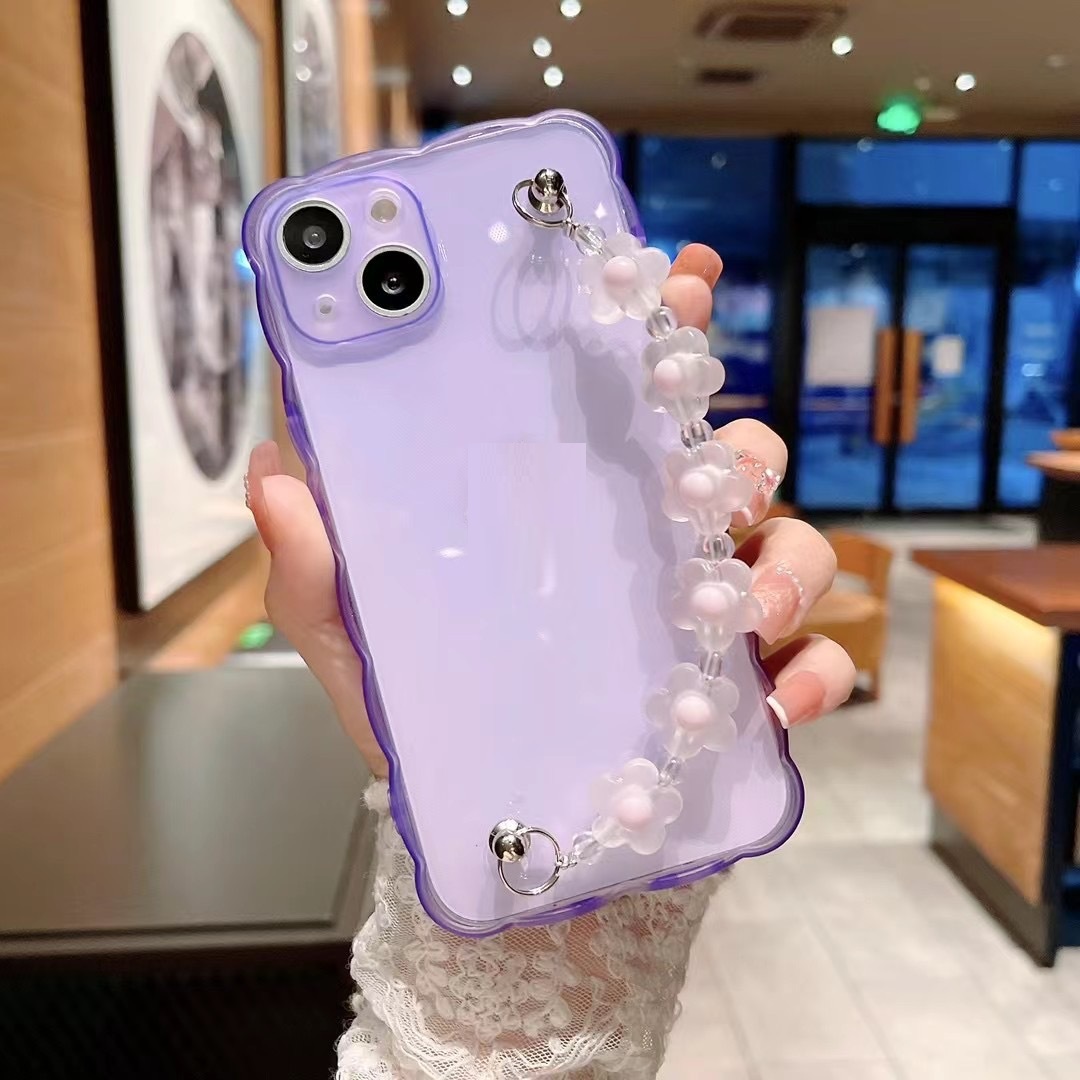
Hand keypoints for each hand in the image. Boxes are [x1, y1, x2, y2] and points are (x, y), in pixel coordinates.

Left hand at [246, 243, 854, 774]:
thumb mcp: (351, 635)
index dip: (666, 321)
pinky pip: (808, 665)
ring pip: (790, 549)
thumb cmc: (416, 709)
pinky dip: (811, 677)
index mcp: (568, 503)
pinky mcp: (736, 689)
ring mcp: (703, 611)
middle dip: (744, 450)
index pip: (627, 393)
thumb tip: (272, 469)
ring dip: (785, 570)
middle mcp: (649, 540)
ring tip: (742, 615)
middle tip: (719, 478)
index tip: (688, 277)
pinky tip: (776, 711)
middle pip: (732, 457)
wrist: (479, 824)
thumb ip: (314, 562)